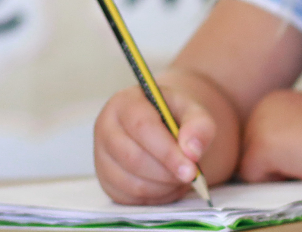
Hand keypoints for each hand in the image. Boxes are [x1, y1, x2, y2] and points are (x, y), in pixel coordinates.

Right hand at [94, 84, 216, 204]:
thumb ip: (199, 126)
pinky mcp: (106, 181)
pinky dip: (157, 197)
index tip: (191, 169)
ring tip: (182, 177)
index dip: (167, 152)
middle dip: (168, 172)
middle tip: (192, 175)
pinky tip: (169, 185)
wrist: (164, 127)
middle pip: (133, 158)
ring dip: (164, 186)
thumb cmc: (176, 117)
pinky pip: (131, 197)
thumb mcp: (193, 112)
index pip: (142, 127)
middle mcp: (106, 128)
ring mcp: (102, 157)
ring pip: (132, 183)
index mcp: (125, 103)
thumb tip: (192, 152)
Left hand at [237, 90, 301, 180]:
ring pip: (251, 167)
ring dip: (279, 171)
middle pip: (251, 153)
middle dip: (279, 162)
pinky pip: (254, 179)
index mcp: (274, 100)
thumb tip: (274, 151)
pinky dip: (279, 179)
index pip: (261, 141)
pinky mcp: (261, 146)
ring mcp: (258, 124)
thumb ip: (288, 130)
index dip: (288, 153)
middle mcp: (261, 106)